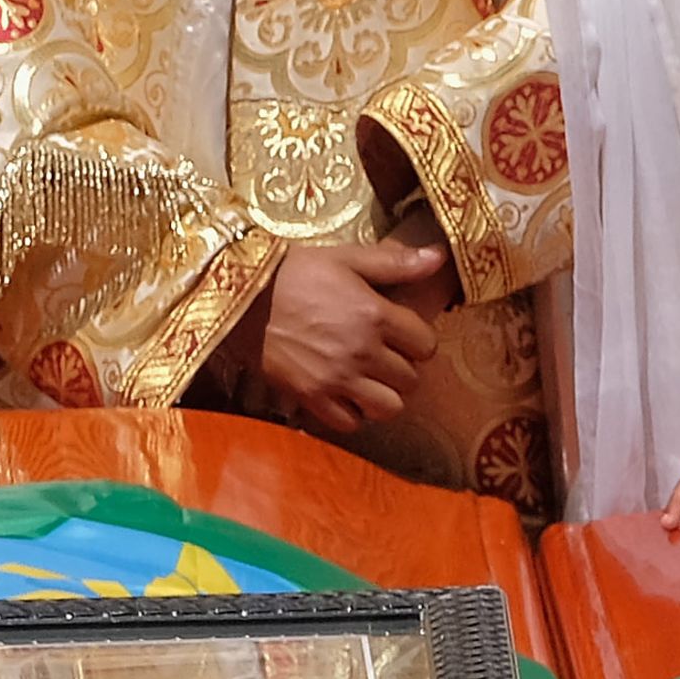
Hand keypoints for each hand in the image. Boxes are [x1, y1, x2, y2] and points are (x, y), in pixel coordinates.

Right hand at [247, 240, 445, 435]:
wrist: (239, 295)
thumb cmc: (294, 272)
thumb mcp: (346, 258)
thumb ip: (395, 263)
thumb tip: (439, 255)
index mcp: (376, 315)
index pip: (426, 345)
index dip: (418, 341)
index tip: (403, 335)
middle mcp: (362, 351)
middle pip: (411, 380)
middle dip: (403, 369)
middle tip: (385, 357)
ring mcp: (337, 378)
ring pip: (388, 407)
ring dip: (385, 396)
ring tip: (371, 381)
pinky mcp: (312, 397)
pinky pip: (350, 423)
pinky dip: (353, 414)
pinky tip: (346, 395)